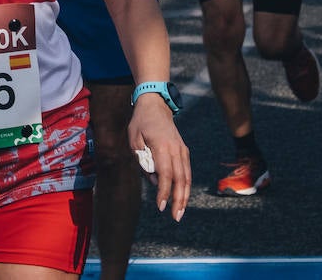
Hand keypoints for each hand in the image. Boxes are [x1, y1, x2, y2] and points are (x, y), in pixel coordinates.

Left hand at [129, 96, 189, 220]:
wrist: (156, 105)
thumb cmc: (141, 123)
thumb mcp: (134, 139)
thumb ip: (143, 160)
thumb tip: (155, 180)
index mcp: (162, 146)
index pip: (165, 174)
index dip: (164, 192)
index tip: (161, 206)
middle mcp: (176, 149)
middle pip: (180, 179)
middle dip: (178, 200)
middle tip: (175, 217)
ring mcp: (182, 150)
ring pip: (187, 177)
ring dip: (185, 196)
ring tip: (180, 212)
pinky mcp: (184, 151)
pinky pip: (187, 172)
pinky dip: (186, 186)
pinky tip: (182, 198)